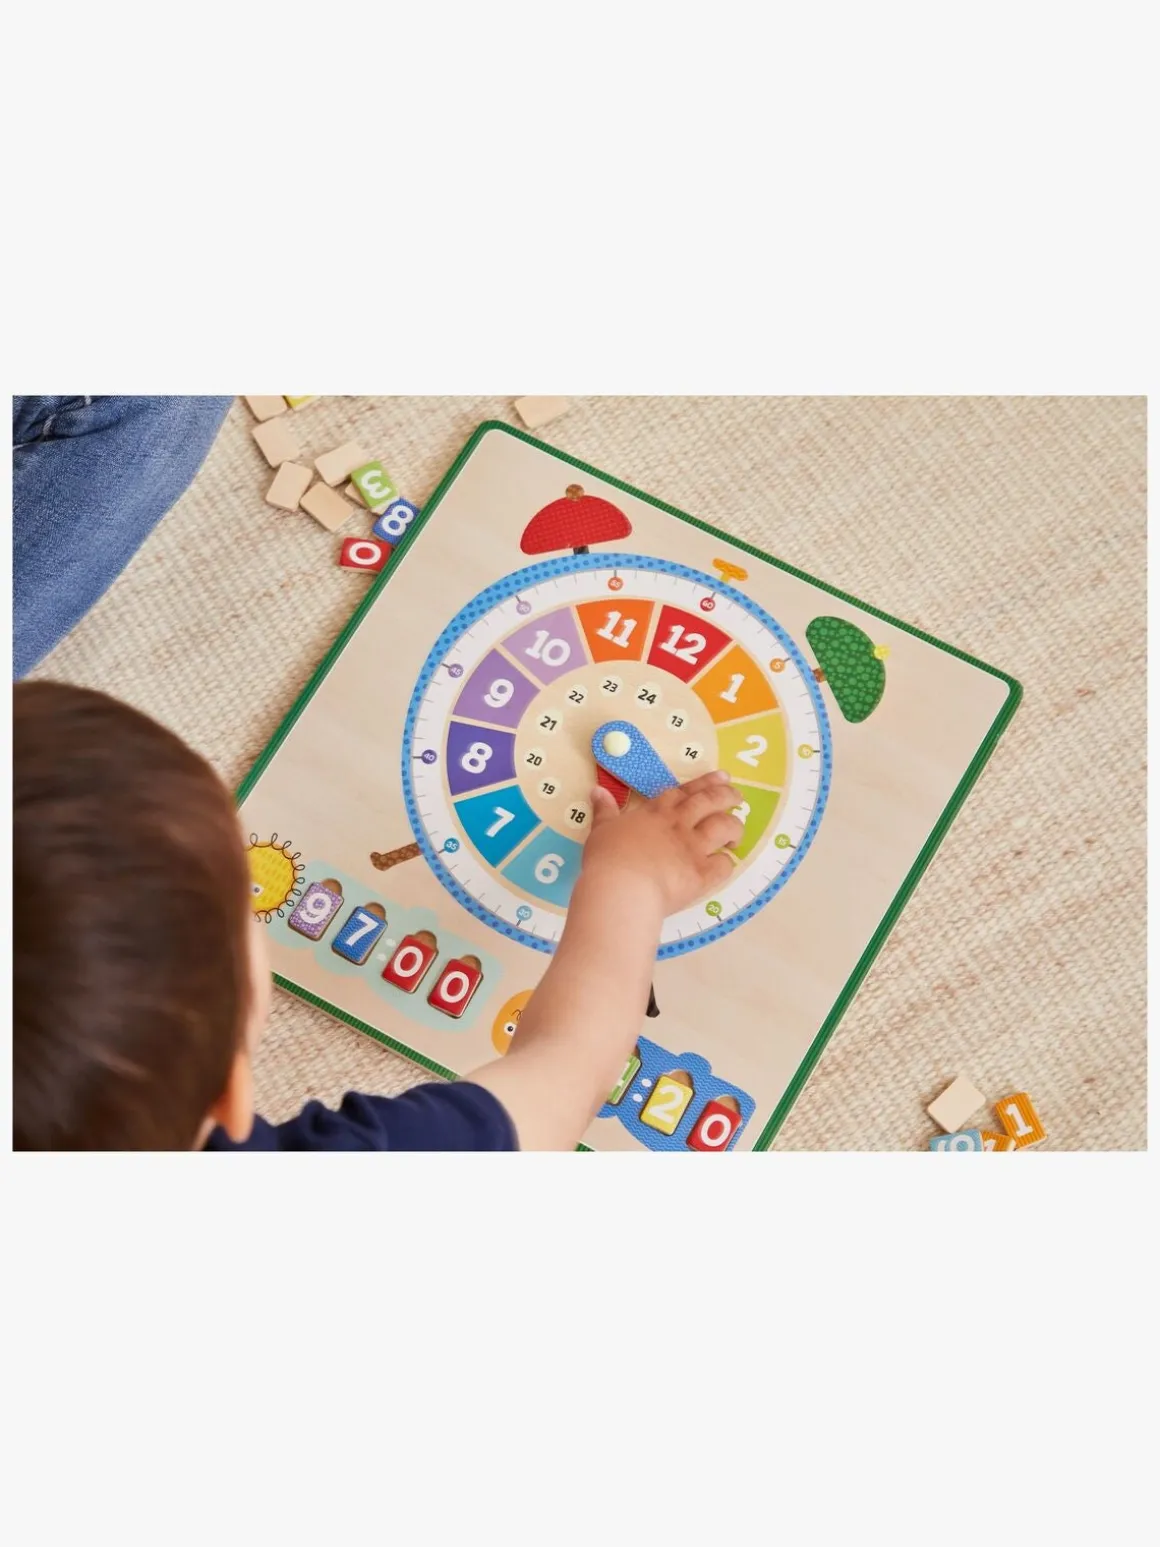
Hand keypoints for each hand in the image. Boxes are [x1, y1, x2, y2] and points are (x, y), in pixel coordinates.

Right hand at [579, 769, 743, 917]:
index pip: (684, 792)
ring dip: (734, 826)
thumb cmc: (607, 859)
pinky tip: (724, 863)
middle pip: (710, 802)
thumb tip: (597, 790)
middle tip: (737, 796)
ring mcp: (693, 848)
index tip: (720, 777)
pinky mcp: (701, 874)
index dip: (704, 783)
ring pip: (724, 828)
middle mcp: (679, 825)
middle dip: (727, 795)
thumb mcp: (602, 830)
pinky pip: (723, 865)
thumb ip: (604, 811)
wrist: (621, 888)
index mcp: (656, 813)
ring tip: (736, 832)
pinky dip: (726, 863)